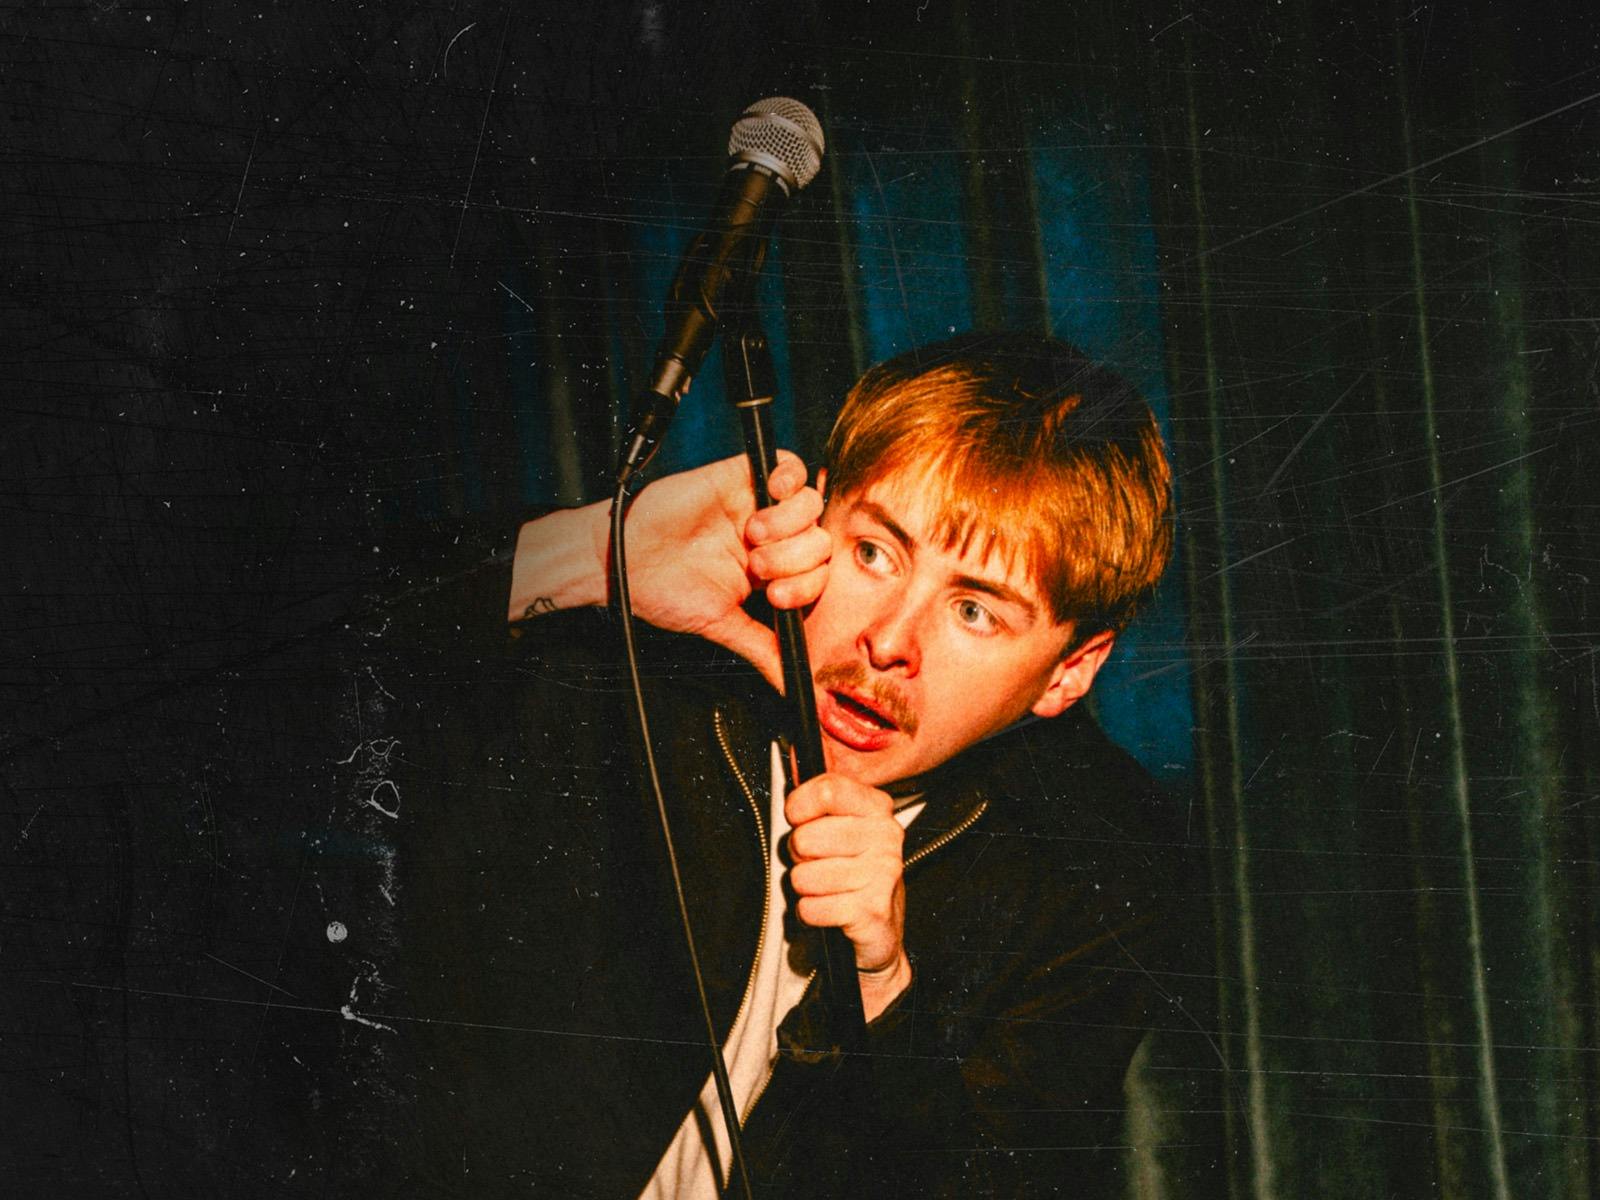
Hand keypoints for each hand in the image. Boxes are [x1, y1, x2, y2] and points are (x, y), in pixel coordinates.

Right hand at [509, 452, 829, 690]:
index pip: (817, 574)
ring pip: (810, 504)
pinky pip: (789, 464)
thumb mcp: (720, 624)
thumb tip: (793, 684)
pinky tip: (770, 494)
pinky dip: (790, 477)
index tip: (774, 596)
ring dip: (789, 523)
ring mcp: (758, 505)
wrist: (623, 558)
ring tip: (751, 534)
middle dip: (794, 558)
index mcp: (771, 574)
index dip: (806, 585)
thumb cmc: (662, 589)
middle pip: (819, 540)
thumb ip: (761, 647)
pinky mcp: (742, 476)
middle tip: (756, 565)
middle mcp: (770, 539)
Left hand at [785, 773, 911, 1020]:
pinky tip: (828, 910)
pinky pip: (811, 907)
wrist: (880, 932)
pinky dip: (810, 913)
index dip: (799, 806)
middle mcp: (886, 837)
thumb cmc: (852, 875)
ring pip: (804, 876)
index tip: (798, 819)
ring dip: (805, 888)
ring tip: (825, 889)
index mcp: (877, 809)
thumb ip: (819, 804)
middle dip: (800, 857)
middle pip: (807, 836)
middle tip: (817, 864)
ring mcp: (882, 874)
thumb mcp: (842, 831)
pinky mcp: (872, 910)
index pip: (828, 790)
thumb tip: (791, 771)